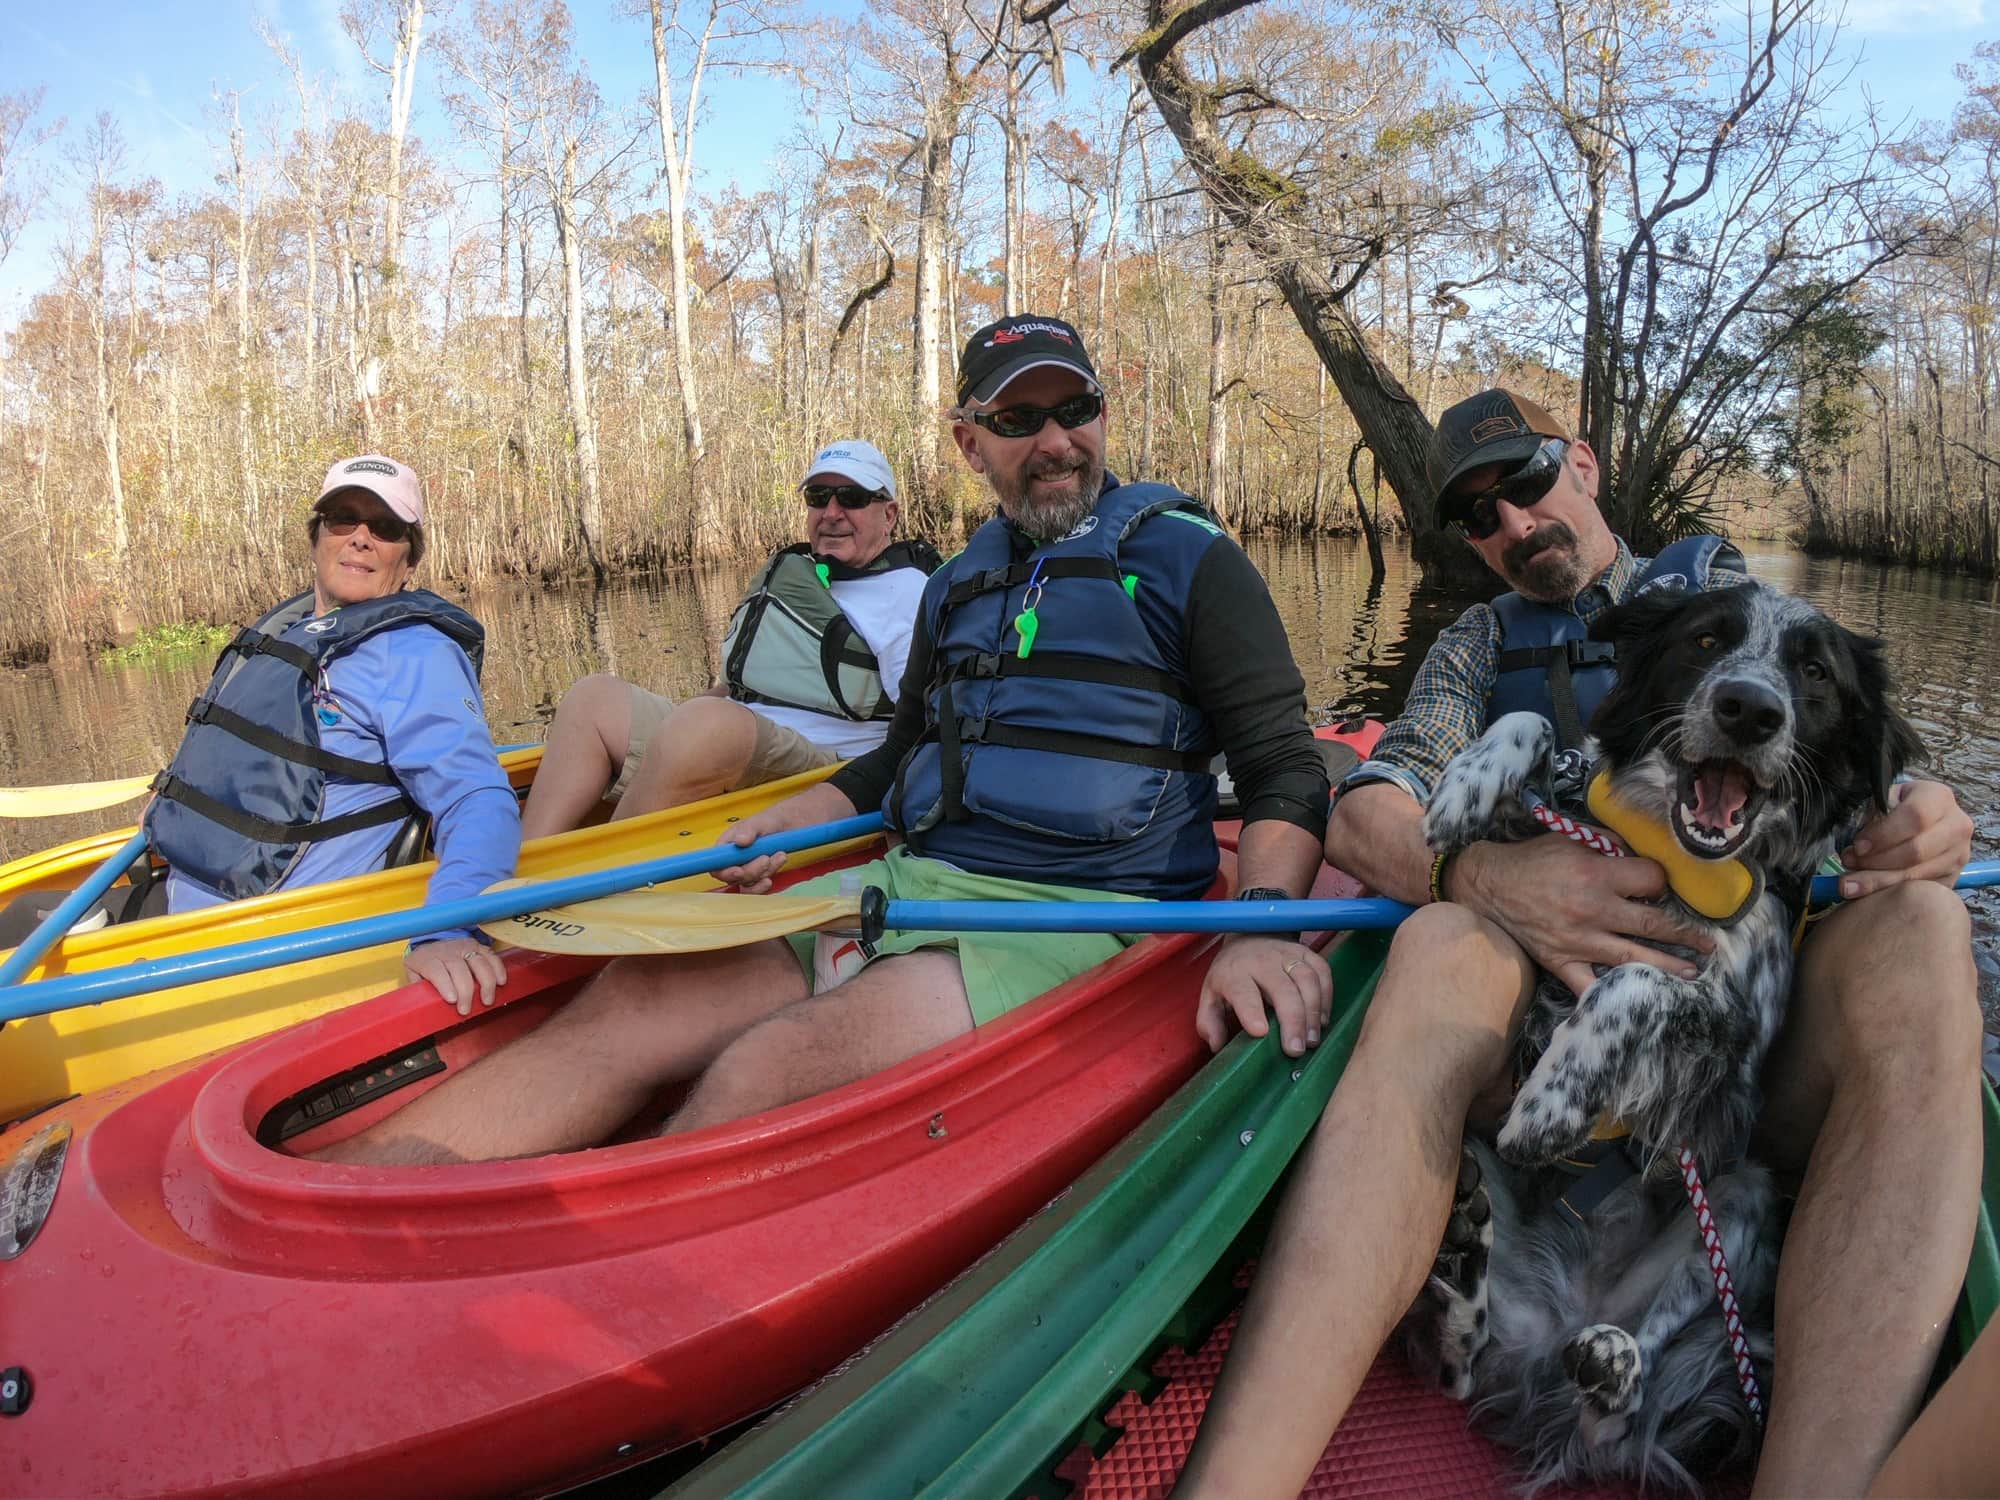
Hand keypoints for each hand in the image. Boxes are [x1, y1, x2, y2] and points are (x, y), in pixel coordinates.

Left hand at [406, 936, 508, 1016]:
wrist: (431, 945)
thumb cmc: (424, 966)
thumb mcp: (413, 975)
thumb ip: (417, 989)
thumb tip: (423, 1008)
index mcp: (427, 958)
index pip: (436, 970)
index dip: (445, 985)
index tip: (452, 1000)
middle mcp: (447, 950)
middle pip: (459, 968)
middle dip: (465, 990)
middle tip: (466, 1009)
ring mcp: (464, 946)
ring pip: (478, 962)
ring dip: (486, 983)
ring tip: (487, 1000)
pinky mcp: (478, 946)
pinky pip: (491, 956)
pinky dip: (498, 969)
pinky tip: (501, 982)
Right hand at [714, 783, 856, 892]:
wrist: (805, 821)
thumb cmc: (782, 816)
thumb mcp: (766, 819)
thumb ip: (751, 829)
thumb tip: (739, 841)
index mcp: (730, 842)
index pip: (716, 863)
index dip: (724, 871)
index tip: (739, 871)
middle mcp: (736, 856)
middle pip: (732, 876)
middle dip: (750, 871)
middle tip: (766, 859)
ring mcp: (749, 866)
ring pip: (747, 883)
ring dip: (762, 874)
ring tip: (779, 857)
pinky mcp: (763, 873)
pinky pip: (758, 886)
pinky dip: (767, 881)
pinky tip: (777, 869)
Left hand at [1194, 935, 1332, 1057]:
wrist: (1248, 936)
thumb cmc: (1231, 974)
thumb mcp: (1211, 995)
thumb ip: (1210, 1021)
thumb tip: (1216, 1045)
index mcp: (1234, 973)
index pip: (1243, 991)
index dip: (1251, 1011)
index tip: (1260, 1032)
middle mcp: (1262, 961)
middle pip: (1283, 990)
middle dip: (1292, 1021)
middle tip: (1296, 1050)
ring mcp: (1287, 955)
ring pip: (1307, 981)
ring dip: (1313, 1012)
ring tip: (1311, 1040)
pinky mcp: (1307, 953)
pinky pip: (1323, 973)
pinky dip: (1326, 998)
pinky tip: (1322, 1021)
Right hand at [1455, 836, 1711, 998]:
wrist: (1489, 885)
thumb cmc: (1532, 859)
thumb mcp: (1571, 838)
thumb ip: (1609, 845)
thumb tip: (1641, 855)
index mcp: (1596, 874)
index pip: (1651, 881)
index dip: (1660, 881)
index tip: (1658, 886)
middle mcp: (1592, 910)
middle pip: (1653, 924)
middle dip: (1686, 933)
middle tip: (1708, 943)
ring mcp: (1578, 940)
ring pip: (1634, 958)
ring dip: (1668, 966)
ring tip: (1692, 973)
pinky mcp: (1561, 961)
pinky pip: (1590, 986)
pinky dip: (1611, 996)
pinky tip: (1635, 1001)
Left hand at [1838, 780, 1972, 897]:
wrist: (1924, 821)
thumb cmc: (1896, 809)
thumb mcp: (1884, 801)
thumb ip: (1873, 818)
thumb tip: (1857, 850)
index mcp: (1938, 797)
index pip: (1915, 816)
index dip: (1883, 834)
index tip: (1858, 846)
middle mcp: (1957, 825)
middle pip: (1916, 850)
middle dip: (1876, 861)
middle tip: (1849, 863)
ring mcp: (1959, 853)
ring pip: (1917, 874)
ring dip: (1878, 880)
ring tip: (1850, 882)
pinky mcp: (1952, 876)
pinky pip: (1919, 889)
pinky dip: (1890, 892)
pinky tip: (1867, 892)